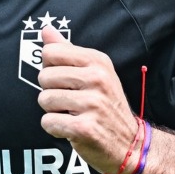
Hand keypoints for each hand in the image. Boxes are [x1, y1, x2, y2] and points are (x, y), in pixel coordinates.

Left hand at [36, 25, 140, 173]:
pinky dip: (54, 128)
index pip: (50, 52)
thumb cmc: (106, 105)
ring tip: (72, 114)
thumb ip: (68, 51)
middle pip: (44, 76)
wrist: (130, 144)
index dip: (51, 68)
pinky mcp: (84, 128)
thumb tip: (46, 29)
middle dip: (50, 91)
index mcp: (98, 61)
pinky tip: (71, 128)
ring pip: (44, 99)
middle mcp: (97, 79)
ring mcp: (92, 104)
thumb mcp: (94, 72)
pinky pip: (48, 122)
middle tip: (69, 101)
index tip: (66, 80)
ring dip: (52, 111)